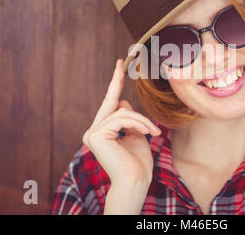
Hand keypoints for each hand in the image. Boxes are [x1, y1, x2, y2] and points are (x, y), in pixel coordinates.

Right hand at [82, 59, 160, 186]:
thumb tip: (122, 102)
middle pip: (110, 103)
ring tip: (152, 132)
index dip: (114, 85)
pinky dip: (137, 123)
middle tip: (120, 62)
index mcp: (102, 133)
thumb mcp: (136, 135)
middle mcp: (93, 132)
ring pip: (121, 112)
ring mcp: (92, 134)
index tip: (119, 66)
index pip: (109, 105)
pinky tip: (147, 132)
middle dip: (116, 81)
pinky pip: (121, 118)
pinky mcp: (95, 135)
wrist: (136, 181)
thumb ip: (128, 119)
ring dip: (141, 120)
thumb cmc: (138, 163)